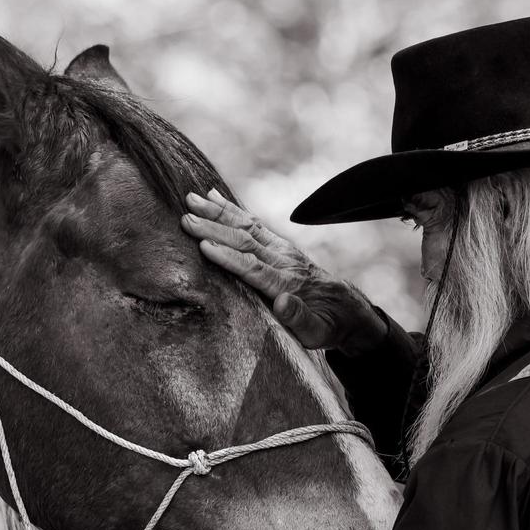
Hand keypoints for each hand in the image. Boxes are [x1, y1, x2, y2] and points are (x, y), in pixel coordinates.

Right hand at [182, 190, 387, 354]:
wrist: (344, 309)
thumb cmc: (325, 326)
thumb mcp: (316, 332)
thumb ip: (299, 318)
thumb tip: (283, 303)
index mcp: (287, 284)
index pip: (254, 268)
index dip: (229, 257)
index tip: (204, 246)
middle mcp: (283, 261)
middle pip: (245, 242)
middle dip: (214, 229)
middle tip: (185, 218)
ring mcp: (281, 250)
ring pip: (247, 226)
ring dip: (218, 212)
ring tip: (191, 198)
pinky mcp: (278, 245)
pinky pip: (252, 223)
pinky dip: (232, 209)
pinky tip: (213, 196)